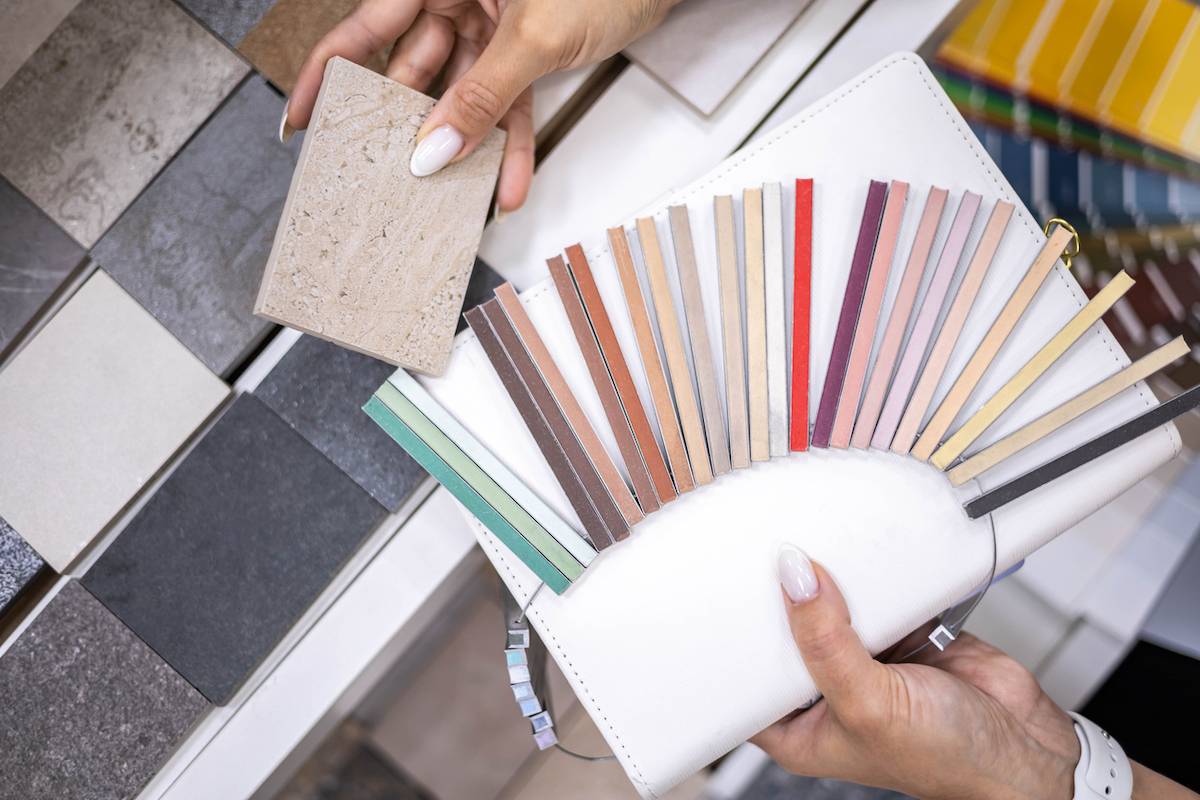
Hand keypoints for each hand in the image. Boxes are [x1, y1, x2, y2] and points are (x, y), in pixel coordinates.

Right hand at [284, 0, 679, 213]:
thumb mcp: (533, 38)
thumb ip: (481, 97)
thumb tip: (435, 147)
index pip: (366, 26)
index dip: (328, 72)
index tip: (302, 115)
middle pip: (413, 68)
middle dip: (405, 126)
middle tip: (383, 170)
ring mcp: (493, 26)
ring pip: (462, 96)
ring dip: (462, 147)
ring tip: (444, 192)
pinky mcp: (526, 53)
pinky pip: (508, 107)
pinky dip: (509, 146)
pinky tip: (505, 184)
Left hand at [752, 547, 1079, 799]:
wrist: (1028, 752)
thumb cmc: (947, 762)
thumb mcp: (869, 704)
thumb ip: (826, 642)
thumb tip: (795, 582)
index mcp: (798, 727)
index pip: (744, 677)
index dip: (731, 639)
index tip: (722, 593)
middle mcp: (827, 691)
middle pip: (787, 631)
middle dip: (784, 598)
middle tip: (770, 555)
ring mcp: (865, 659)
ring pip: (832, 605)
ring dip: (832, 581)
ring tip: (816, 547)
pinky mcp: (903, 633)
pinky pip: (878, 593)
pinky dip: (877, 576)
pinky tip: (866, 558)